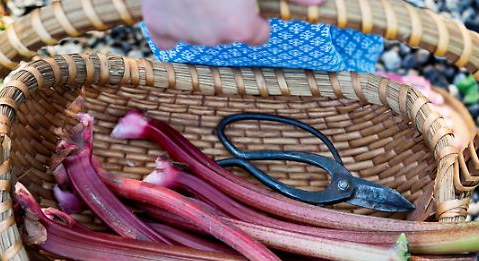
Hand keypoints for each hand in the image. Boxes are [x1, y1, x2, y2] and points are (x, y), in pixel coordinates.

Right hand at [142, 0, 326, 50]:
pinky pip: (168, 36)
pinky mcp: (158, 25)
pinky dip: (173, 25)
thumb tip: (319, 1)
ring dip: (201, 16)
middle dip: (227, 14)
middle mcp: (212, 39)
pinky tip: (177, 6)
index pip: (258, 36)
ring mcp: (183, 33)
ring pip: (199, 33)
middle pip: (228, 33)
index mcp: (239, 27)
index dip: (254, 15)